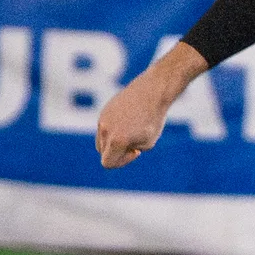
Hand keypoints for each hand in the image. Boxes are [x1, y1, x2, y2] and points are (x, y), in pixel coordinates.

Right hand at [95, 44, 202, 167]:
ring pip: (102, 140)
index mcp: (116, 140)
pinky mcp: (105, 110)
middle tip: (135, 141)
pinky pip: (105, 126)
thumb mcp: (146, 144)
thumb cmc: (153, 120)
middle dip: (117, 152)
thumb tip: (117, 148)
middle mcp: (105, 129)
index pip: (107, 163)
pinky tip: (130, 121)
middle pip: (103, 152)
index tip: (135, 151)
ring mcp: (103, 118)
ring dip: (113, 141)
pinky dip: (114, 128)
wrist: (153, 91)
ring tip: (131, 131)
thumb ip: (128, 151)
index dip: (122, 162)